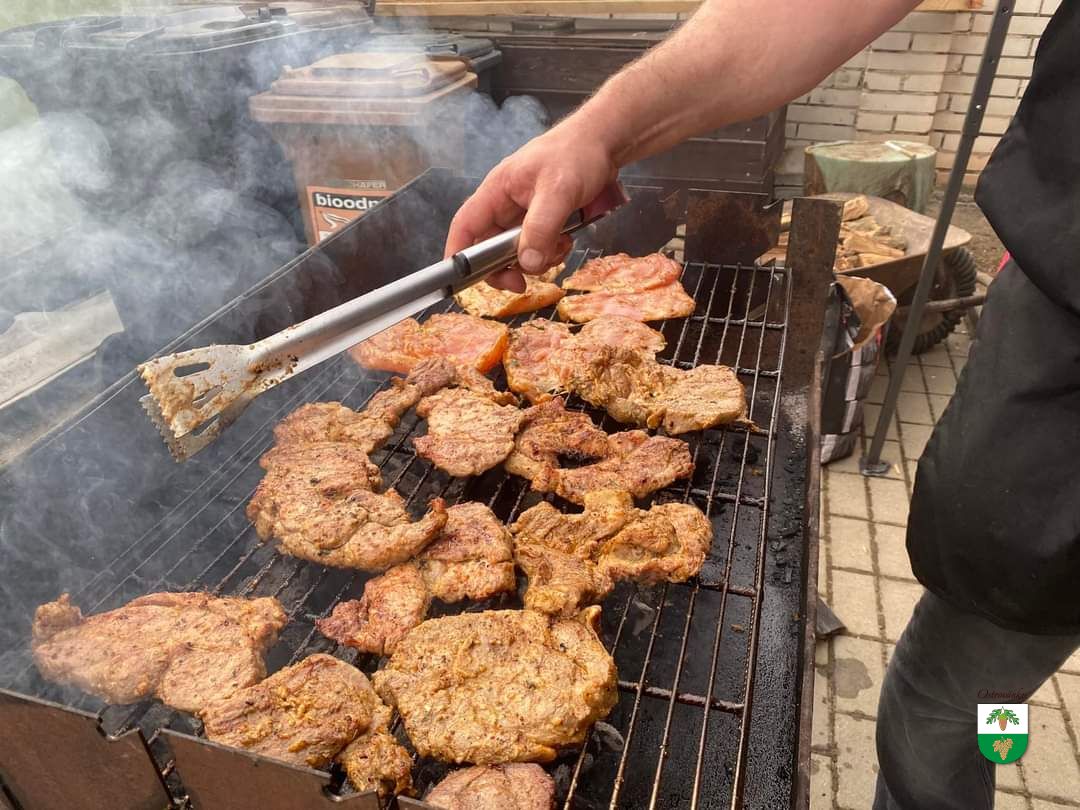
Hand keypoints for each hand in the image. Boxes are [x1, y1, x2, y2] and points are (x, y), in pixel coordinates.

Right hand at [445, 120, 617, 291]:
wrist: (605, 143)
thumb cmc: (577, 154)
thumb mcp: (559, 190)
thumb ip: (541, 227)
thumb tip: (527, 264)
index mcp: (497, 191)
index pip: (465, 225)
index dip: (458, 253)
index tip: (460, 279)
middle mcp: (505, 206)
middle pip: (490, 248)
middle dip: (507, 267)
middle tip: (522, 283)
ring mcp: (524, 216)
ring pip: (517, 253)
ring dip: (537, 259)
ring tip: (559, 244)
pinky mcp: (543, 222)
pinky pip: (539, 249)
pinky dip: (551, 253)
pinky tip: (567, 239)